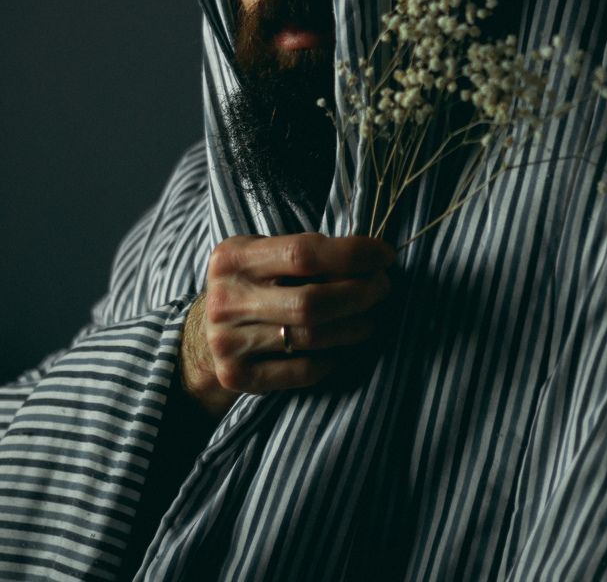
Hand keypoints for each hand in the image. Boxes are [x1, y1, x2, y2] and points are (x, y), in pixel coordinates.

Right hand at [180, 233, 394, 415]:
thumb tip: (369, 259)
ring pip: (310, 338)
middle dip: (360, 293)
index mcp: (234, 257)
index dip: (352, 254)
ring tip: (369, 318)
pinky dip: (331, 360)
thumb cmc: (251, 285)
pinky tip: (341, 349)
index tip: (384, 254)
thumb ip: (304, 253)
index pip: (303, 253)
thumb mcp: (262, 255)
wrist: (200, 337)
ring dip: (353, 327)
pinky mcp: (238, 376)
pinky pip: (302, 371)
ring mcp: (228, 341)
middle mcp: (227, 299)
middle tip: (383, 286)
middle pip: (311, 301)